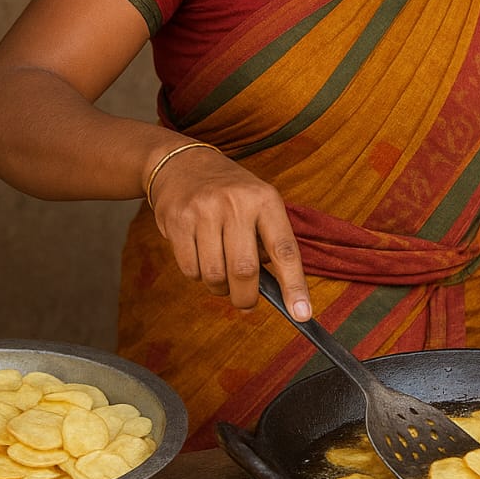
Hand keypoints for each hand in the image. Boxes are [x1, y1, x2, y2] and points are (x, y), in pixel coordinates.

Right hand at [147, 146, 311, 316]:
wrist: (181, 164)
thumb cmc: (230, 193)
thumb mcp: (258, 203)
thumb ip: (268, 241)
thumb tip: (276, 293)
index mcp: (265, 200)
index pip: (285, 250)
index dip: (294, 286)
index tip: (302, 314)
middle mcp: (236, 204)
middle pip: (244, 271)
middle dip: (246, 298)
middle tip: (246, 302)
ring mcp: (204, 211)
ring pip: (215, 276)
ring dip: (219, 287)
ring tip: (220, 272)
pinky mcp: (177, 221)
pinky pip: (189, 270)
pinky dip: (197, 276)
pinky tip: (200, 257)